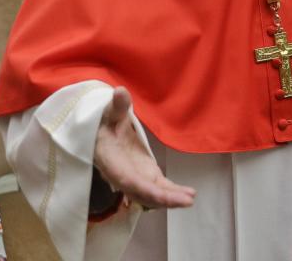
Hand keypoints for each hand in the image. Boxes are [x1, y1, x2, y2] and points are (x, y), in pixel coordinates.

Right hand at [94, 86, 195, 208]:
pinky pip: (159, 187)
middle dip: (164, 199)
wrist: (101, 131)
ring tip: (190, 197)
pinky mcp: (146, 174)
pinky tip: (188, 194)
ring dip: (171, 198)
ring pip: (152, 194)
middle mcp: (124, 176)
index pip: (129, 181)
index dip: (146, 190)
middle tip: (187, 200)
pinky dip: (172, 192)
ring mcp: (136, 177)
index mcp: (113, 163)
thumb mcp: (109, 113)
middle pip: (144, 193)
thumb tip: (121, 91)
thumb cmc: (104, 122)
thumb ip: (117, 106)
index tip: (163, 196)